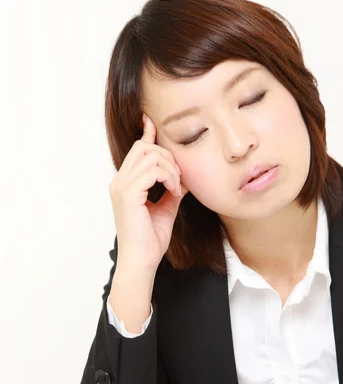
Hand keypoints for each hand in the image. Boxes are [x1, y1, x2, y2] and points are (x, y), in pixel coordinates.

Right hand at [108, 112, 187, 269]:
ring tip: (176, 187)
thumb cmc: (150, 240)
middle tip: (179, 179)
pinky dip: (168, 177)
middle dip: (168, 157)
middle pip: (144, 147)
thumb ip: (170, 190)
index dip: (147, 134)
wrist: (142, 261)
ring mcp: (121, 187)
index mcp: (125, 184)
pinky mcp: (128, 194)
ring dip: (170, 168)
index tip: (153, 122)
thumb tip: (182, 177)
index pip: (136, 150)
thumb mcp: (165, 209)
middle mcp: (119, 182)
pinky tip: (173, 191)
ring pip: (150, 155)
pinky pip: (152, 170)